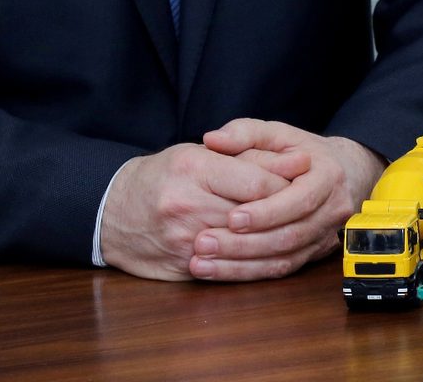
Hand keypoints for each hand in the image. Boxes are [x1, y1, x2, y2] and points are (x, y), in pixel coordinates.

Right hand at [100, 142, 307, 279]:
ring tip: (295, 230)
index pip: (257, 182)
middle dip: (287, 212)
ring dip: (274, 240)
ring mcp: (183, 240)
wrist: (113, 212)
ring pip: (245, 245)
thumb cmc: (163, 176)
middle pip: (255, 214)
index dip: (287, 184)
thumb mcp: (199, 153)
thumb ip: (245, 155)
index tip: (306, 180)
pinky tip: (270, 253)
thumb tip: (295, 164)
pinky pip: (228, 268)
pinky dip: (252, 262)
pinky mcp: (182, 266)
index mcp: (193, 169)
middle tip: (309, 207)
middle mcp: (187, 204)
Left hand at [188, 120, 386, 280]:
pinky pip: (282, 270)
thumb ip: (244, 133)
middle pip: (291, 236)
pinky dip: (248, 273)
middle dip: (246, 243)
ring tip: (202, 261)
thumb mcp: (276, 133)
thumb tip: (213, 139)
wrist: (343, 172)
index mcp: (327, 177)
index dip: (267, 212)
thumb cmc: (301, 151)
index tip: (232, 217)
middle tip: (205, 243)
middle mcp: (332, 210)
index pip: (300, 200)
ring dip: (242, 264)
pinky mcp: (313, 254)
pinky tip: (218, 271)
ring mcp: (325, 236)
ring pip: (285, 259)